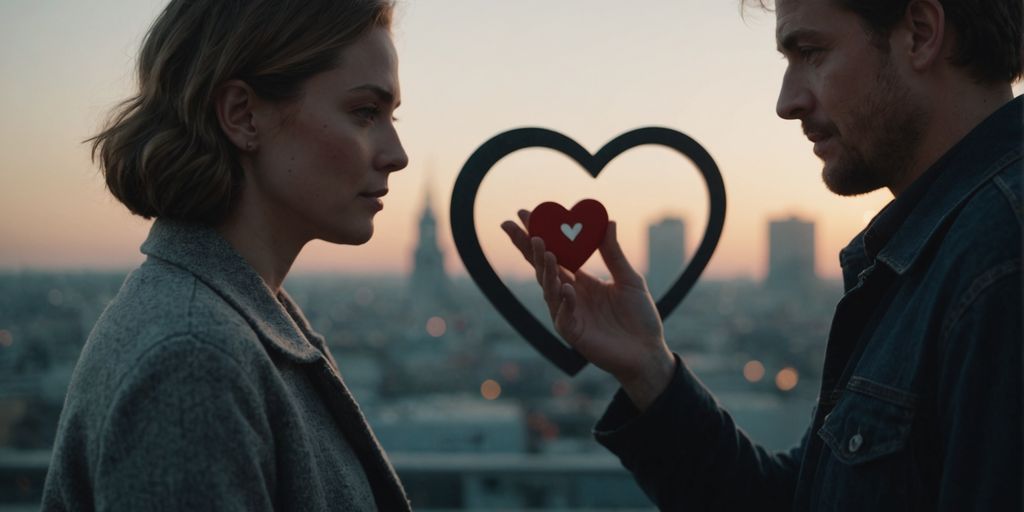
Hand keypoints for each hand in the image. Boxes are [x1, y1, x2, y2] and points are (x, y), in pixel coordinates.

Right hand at [501, 210, 675, 409]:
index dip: (538, 235)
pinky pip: (564, 315)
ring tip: (546, 250)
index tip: (523, 213)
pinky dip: (564, 301)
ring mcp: (568, 314)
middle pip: (543, 268)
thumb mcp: (629, 279)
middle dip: (527, 247)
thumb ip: (614, 253)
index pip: (554, 254)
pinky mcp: (574, 333)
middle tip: (516, 225)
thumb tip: (608, 220)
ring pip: (550, 289)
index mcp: (580, 281)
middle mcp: (569, 295)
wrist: (648, 350)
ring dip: (547, 270)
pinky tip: (566, 287)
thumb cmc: (639, 316)